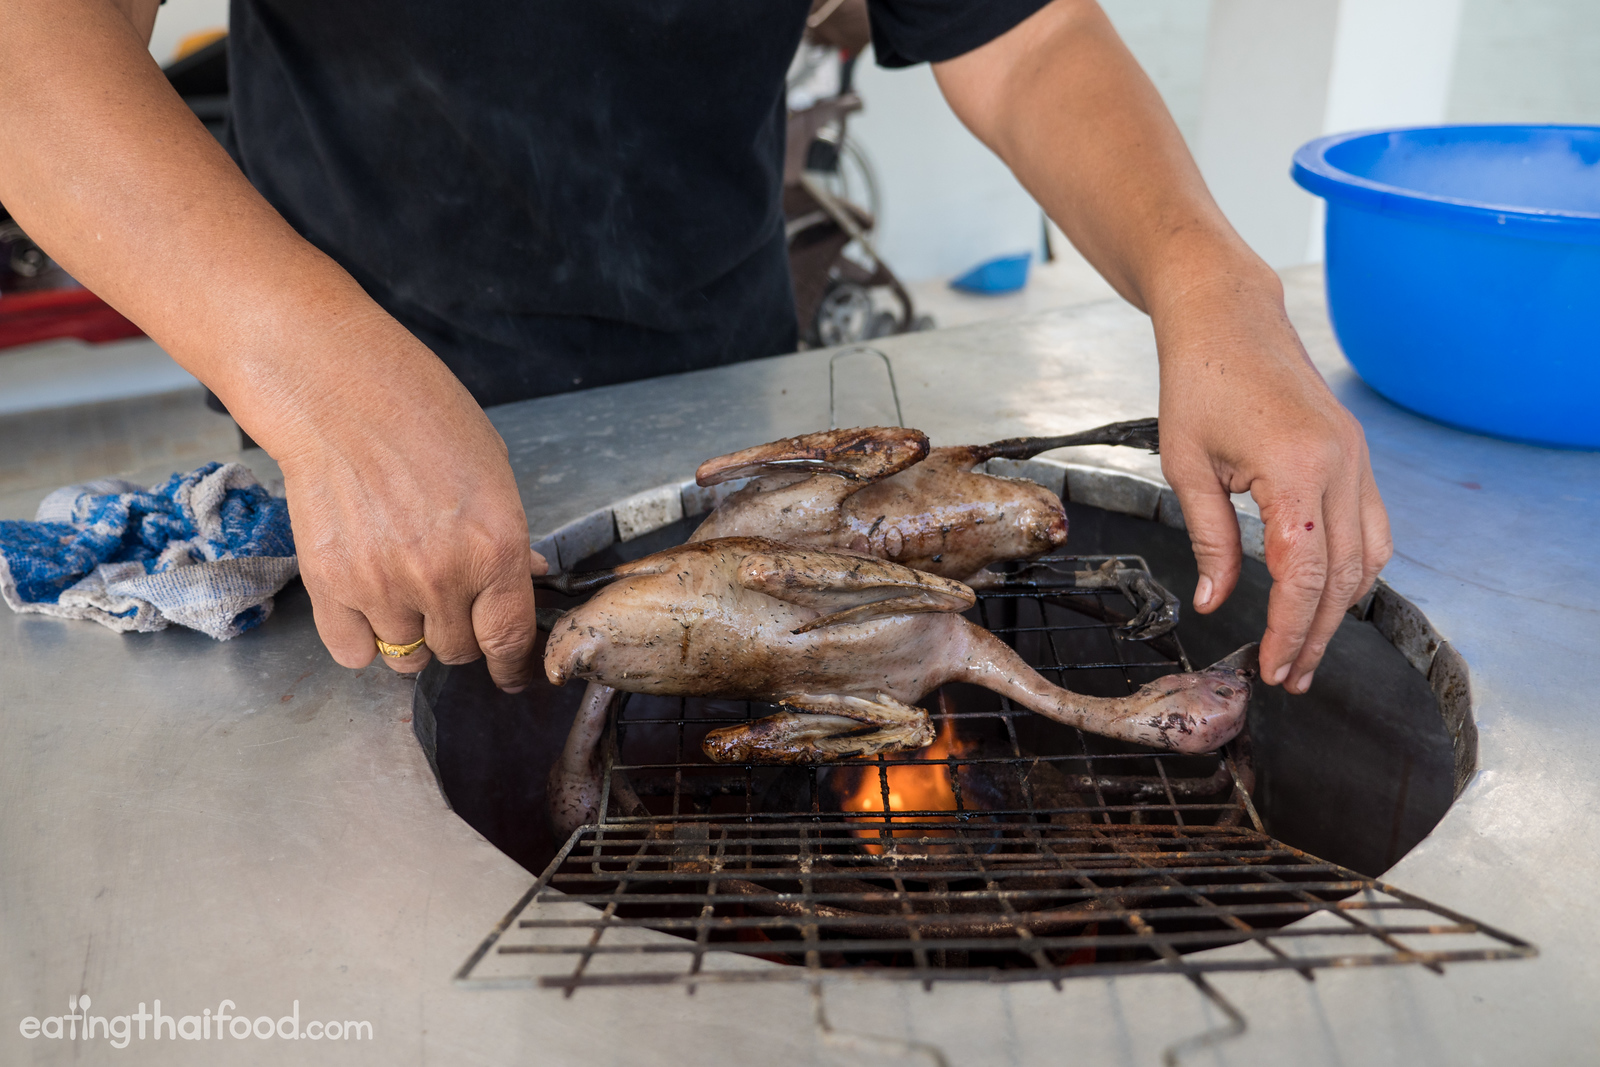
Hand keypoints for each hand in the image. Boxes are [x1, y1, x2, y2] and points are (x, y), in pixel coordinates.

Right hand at [257, 328, 547, 691]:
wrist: (340, 393)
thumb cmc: (423, 416)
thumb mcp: (493, 471)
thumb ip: (508, 536)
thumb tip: (525, 574)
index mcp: (495, 550)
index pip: (509, 639)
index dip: (512, 666)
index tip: (510, 674)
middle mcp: (443, 579)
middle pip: (458, 652)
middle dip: (459, 635)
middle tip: (449, 601)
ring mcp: (384, 587)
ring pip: (405, 657)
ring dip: (409, 635)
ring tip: (403, 589)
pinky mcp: (330, 587)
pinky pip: (353, 652)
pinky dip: (361, 639)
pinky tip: (367, 604)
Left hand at [1155, 270, 1391, 693]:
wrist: (1226, 316)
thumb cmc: (1196, 382)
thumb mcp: (1186, 468)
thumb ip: (1209, 541)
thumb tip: (1215, 601)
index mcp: (1296, 469)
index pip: (1304, 576)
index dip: (1291, 631)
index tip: (1273, 668)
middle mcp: (1341, 465)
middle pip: (1344, 577)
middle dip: (1318, 634)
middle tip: (1290, 676)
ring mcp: (1358, 458)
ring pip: (1369, 556)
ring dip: (1342, 609)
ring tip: (1309, 648)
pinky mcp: (1356, 453)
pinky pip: (1372, 526)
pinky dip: (1355, 568)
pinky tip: (1328, 595)